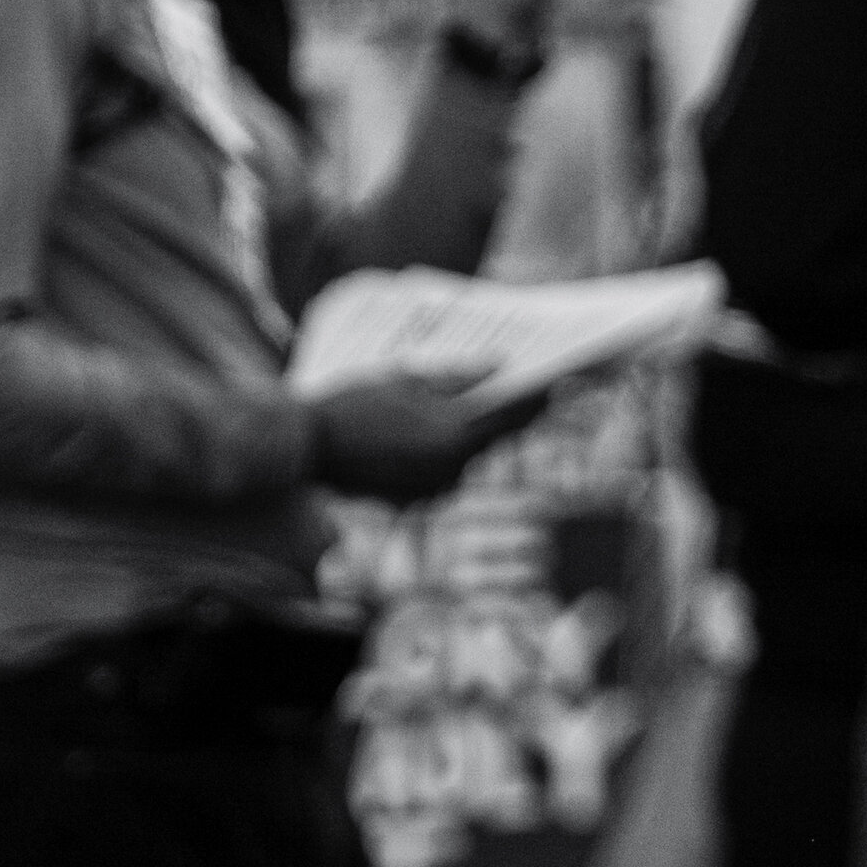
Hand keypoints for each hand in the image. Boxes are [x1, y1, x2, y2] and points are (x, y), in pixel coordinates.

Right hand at [305, 375, 546, 503]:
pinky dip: (450, 449)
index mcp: (454, 434)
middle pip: (497, 436)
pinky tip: (444, 428)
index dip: (539, 395)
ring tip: (486, 400)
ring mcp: (433, 488)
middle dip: (512, 411)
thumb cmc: (354, 404)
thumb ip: (458, 377)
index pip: (513, 413)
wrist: (304, 449)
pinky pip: (446, 470)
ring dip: (480, 431)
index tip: (562, 378)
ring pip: (472, 454)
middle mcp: (451, 468)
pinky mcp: (415, 499)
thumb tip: (499, 367)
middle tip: (531, 386)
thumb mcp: (408, 378)